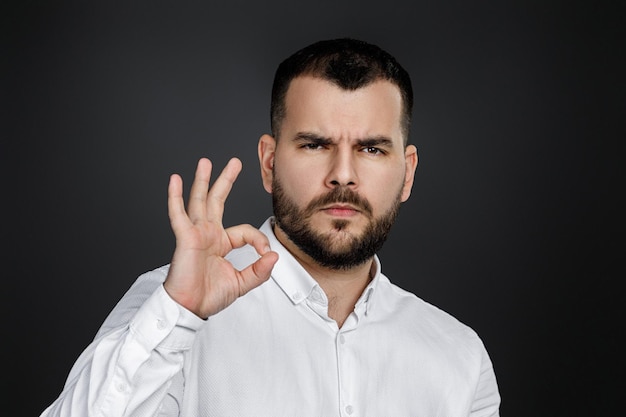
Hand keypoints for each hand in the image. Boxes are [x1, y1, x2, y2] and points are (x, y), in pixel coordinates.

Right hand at [163, 157, 278, 318]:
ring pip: (199, 201)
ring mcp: (196, 234)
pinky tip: (174, 180)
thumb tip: (273, 256)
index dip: (258, 239)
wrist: (190, 308)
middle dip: (226, 180)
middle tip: (235, 163)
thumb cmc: (209, 296)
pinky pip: (179, 215)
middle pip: (218, 201)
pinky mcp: (185, 238)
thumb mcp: (243, 283)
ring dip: (202, 181)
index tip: (265, 253)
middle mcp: (208, 234)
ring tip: (205, 162)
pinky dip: (175, 197)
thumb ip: (259, 270)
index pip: (244, 230)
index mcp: (221, 243)